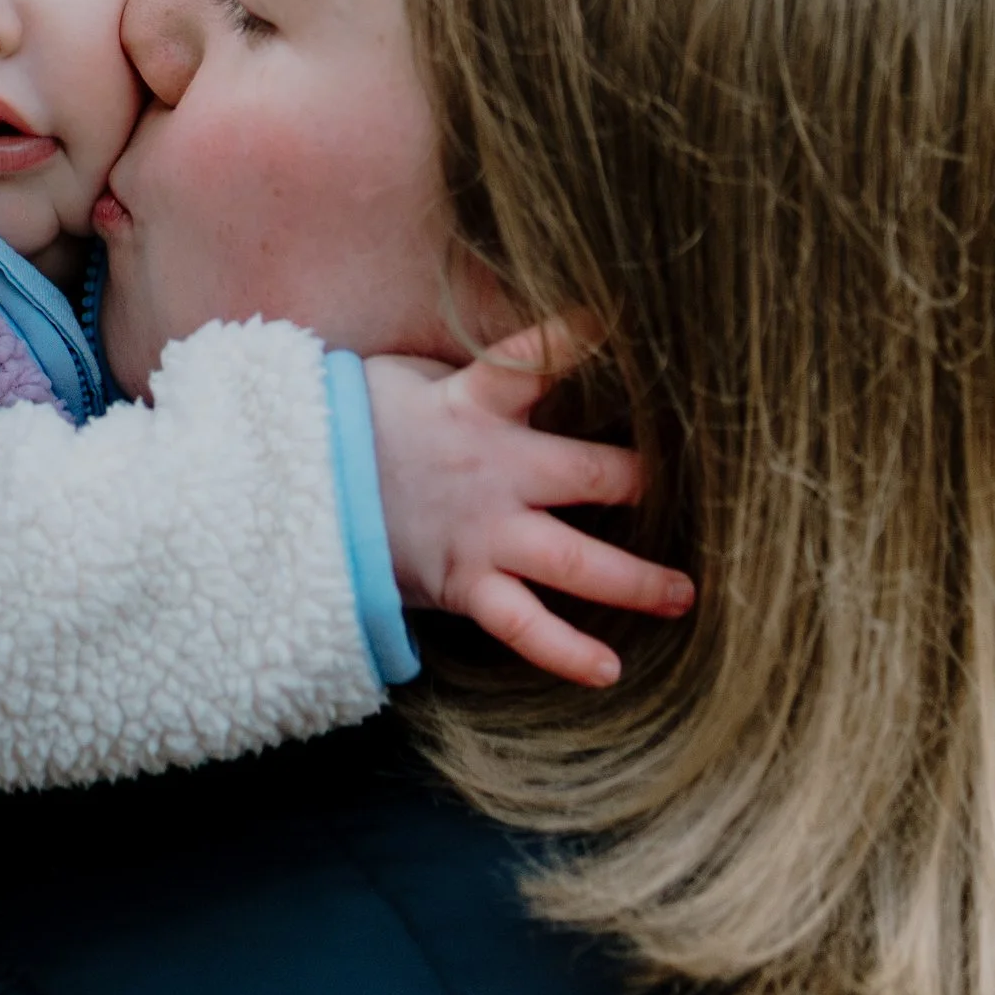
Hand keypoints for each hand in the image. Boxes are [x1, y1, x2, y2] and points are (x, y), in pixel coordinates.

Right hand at [364, 322, 691, 688]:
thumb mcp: (402, 378)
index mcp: (473, 404)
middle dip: (646, 484)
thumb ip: (461, 372)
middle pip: (592, 475)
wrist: (287, 494)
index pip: (536, 360)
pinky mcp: (463, 584)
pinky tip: (609, 671)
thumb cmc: (345, 427)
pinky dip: (567, 652)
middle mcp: (494, 471)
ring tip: (684, 596)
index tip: (629, 323)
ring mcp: (482, 534)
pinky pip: (524, 626)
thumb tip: (505, 359)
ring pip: (577, 562)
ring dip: (637, 581)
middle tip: (706, 497)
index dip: (583, 338)